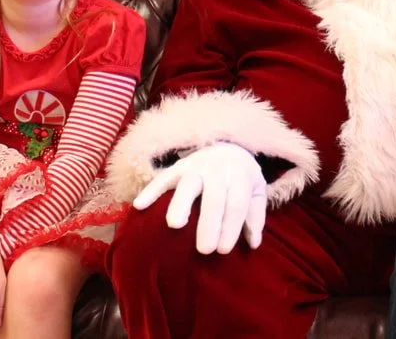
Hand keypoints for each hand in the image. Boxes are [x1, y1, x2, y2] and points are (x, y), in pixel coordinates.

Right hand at [133, 142, 266, 254]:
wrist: (228, 145)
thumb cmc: (242, 177)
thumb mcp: (256, 190)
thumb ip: (255, 216)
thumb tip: (253, 243)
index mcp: (240, 175)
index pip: (236, 203)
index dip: (230, 227)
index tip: (223, 250)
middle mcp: (218, 169)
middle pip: (213, 197)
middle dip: (209, 224)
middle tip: (204, 250)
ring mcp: (196, 166)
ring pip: (188, 184)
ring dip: (181, 203)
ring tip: (174, 225)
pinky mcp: (177, 167)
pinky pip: (162, 178)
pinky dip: (151, 191)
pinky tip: (139, 205)